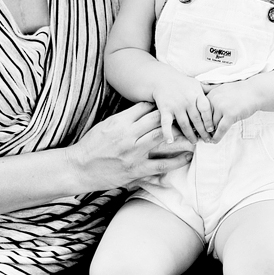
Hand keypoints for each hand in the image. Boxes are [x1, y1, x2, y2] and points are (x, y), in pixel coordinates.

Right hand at [66, 102, 194, 191]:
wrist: (78, 167)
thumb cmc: (91, 145)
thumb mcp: (107, 125)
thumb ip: (126, 118)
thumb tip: (146, 108)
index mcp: (120, 122)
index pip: (146, 108)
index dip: (161, 105)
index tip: (174, 104)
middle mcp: (128, 136)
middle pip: (158, 121)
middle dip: (175, 117)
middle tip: (190, 114)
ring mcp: (133, 153)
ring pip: (163, 140)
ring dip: (181, 136)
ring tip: (195, 134)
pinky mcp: (136, 170)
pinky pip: (160, 165)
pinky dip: (176, 161)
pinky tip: (188, 157)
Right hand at [151, 70, 213, 142]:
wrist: (162, 79)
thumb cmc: (182, 83)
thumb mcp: (196, 83)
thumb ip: (208, 89)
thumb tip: (222, 88)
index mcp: (196, 94)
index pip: (205, 109)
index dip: (209, 120)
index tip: (212, 129)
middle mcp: (187, 100)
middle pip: (196, 119)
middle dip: (202, 131)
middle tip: (207, 140)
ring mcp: (176, 106)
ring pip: (185, 124)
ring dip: (190, 135)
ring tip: (195, 142)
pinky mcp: (165, 109)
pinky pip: (166, 123)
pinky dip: (167, 132)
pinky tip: (170, 141)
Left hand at [203, 81, 258, 142]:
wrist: (255, 92)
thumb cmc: (239, 92)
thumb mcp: (222, 89)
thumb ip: (212, 95)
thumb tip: (203, 104)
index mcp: (211, 94)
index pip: (200, 110)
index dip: (199, 119)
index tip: (196, 127)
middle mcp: (215, 99)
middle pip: (205, 118)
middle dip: (203, 128)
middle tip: (201, 135)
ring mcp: (222, 107)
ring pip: (212, 124)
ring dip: (210, 133)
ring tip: (208, 139)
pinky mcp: (230, 114)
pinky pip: (221, 129)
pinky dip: (217, 136)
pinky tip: (214, 141)